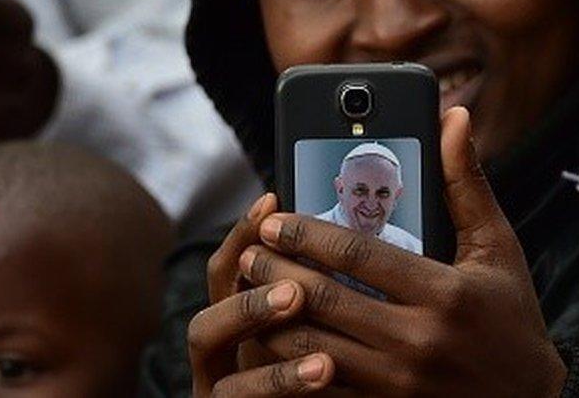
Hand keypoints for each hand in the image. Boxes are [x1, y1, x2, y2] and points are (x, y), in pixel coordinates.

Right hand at [189, 193, 340, 396]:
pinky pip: (236, 395)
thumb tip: (372, 233)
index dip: (245, 230)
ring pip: (206, 338)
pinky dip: (277, 382)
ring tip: (301, 307)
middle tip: (295, 277)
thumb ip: (339, 292)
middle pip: (214, 294)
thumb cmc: (344, 379)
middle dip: (249, 278)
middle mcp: (224, 346)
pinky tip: (324, 371)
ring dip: (249, 317)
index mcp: (248, 316)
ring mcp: (218, 382)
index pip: (234, 262)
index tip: (272, 200)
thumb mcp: (339, 331)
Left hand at [239, 107, 565, 395]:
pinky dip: (290, 364)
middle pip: (324, 300)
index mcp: (444, 292)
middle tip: (252, 253)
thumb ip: (466, 182)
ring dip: (272, 318)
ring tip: (251, 291)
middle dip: (276, 272)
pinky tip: (274, 340)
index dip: (306, 235)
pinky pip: (321, 388)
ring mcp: (398, 383)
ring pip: (311, 349)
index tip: (274, 220)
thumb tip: (453, 117)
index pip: (357, 255)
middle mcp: (418, 340)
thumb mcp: (497, 247)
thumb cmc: (512, 317)